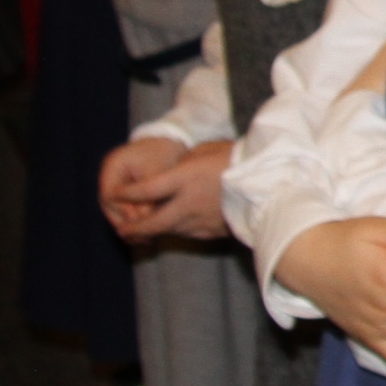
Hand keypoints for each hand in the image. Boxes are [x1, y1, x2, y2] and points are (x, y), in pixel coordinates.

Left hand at [102, 138, 229, 241]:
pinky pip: (188, 233)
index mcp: (184, 179)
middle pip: (152, 222)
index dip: (127, 193)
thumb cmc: (238, 159)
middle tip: (122, 230)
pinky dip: (178, 231)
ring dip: (155, 231)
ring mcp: (200, 221)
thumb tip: (172, 173)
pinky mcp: (213, 231)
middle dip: (134, 228)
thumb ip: (183, 164)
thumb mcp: (205, 152)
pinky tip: (177, 228)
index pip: (146, 190)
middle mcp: (187, 203)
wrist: (269, 183)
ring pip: (169, 231)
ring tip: (144, 231)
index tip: (116, 194)